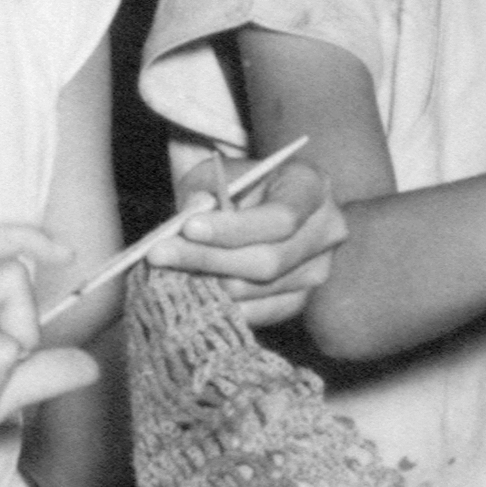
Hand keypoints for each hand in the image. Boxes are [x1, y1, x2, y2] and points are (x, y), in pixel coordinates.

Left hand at [156, 157, 347, 328]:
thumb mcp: (214, 174)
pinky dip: (222, 304)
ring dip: (208, 282)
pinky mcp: (300, 300)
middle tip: (159, 255)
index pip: (280, 218)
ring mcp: (317, 271)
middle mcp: (326, 231)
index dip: (233, 228)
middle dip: (209, 259)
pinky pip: (260, 312)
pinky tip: (192, 290)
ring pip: (259, 289)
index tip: (188, 228)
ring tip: (168, 270)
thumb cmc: (232, 186)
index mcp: (312, 187)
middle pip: (270, 260)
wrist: (254, 206)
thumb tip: (189, 221)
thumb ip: (202, 193)